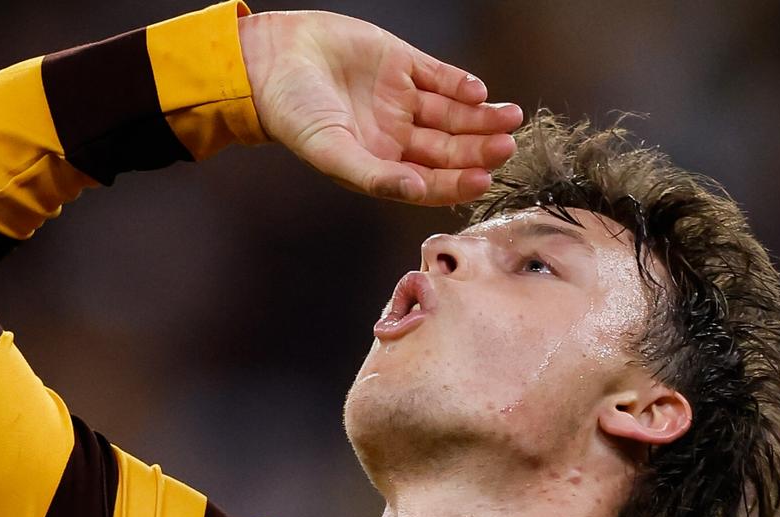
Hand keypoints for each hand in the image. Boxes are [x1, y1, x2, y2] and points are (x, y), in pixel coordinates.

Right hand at [238, 11, 522, 205]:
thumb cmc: (292, 114)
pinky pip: (441, 77)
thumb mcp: (331, 152)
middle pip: (450, 149)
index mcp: (381, 165)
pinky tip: (477, 92)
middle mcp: (397, 136)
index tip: (484, 179)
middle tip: (506, 146)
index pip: (431, 182)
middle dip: (479, 149)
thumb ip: (374, 176)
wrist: (271, 60)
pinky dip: (461, 85)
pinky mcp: (403, 64)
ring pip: (453, 114)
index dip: (459, 183)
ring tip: (509, 116)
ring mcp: (402, 99)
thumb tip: (416, 192)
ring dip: (481, 118)